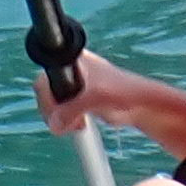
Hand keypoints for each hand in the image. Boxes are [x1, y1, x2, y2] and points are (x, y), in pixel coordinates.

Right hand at [36, 48, 156, 136]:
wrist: (141, 105)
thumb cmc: (125, 92)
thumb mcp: (97, 98)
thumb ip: (74, 109)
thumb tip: (55, 122)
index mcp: (75, 61)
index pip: (46, 78)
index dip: (48, 97)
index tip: (57, 112)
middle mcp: (71, 71)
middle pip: (45, 93)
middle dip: (54, 111)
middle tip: (67, 122)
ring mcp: (74, 86)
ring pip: (52, 106)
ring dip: (59, 119)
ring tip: (78, 124)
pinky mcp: (78, 101)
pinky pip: (61, 113)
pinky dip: (66, 122)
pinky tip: (80, 124)